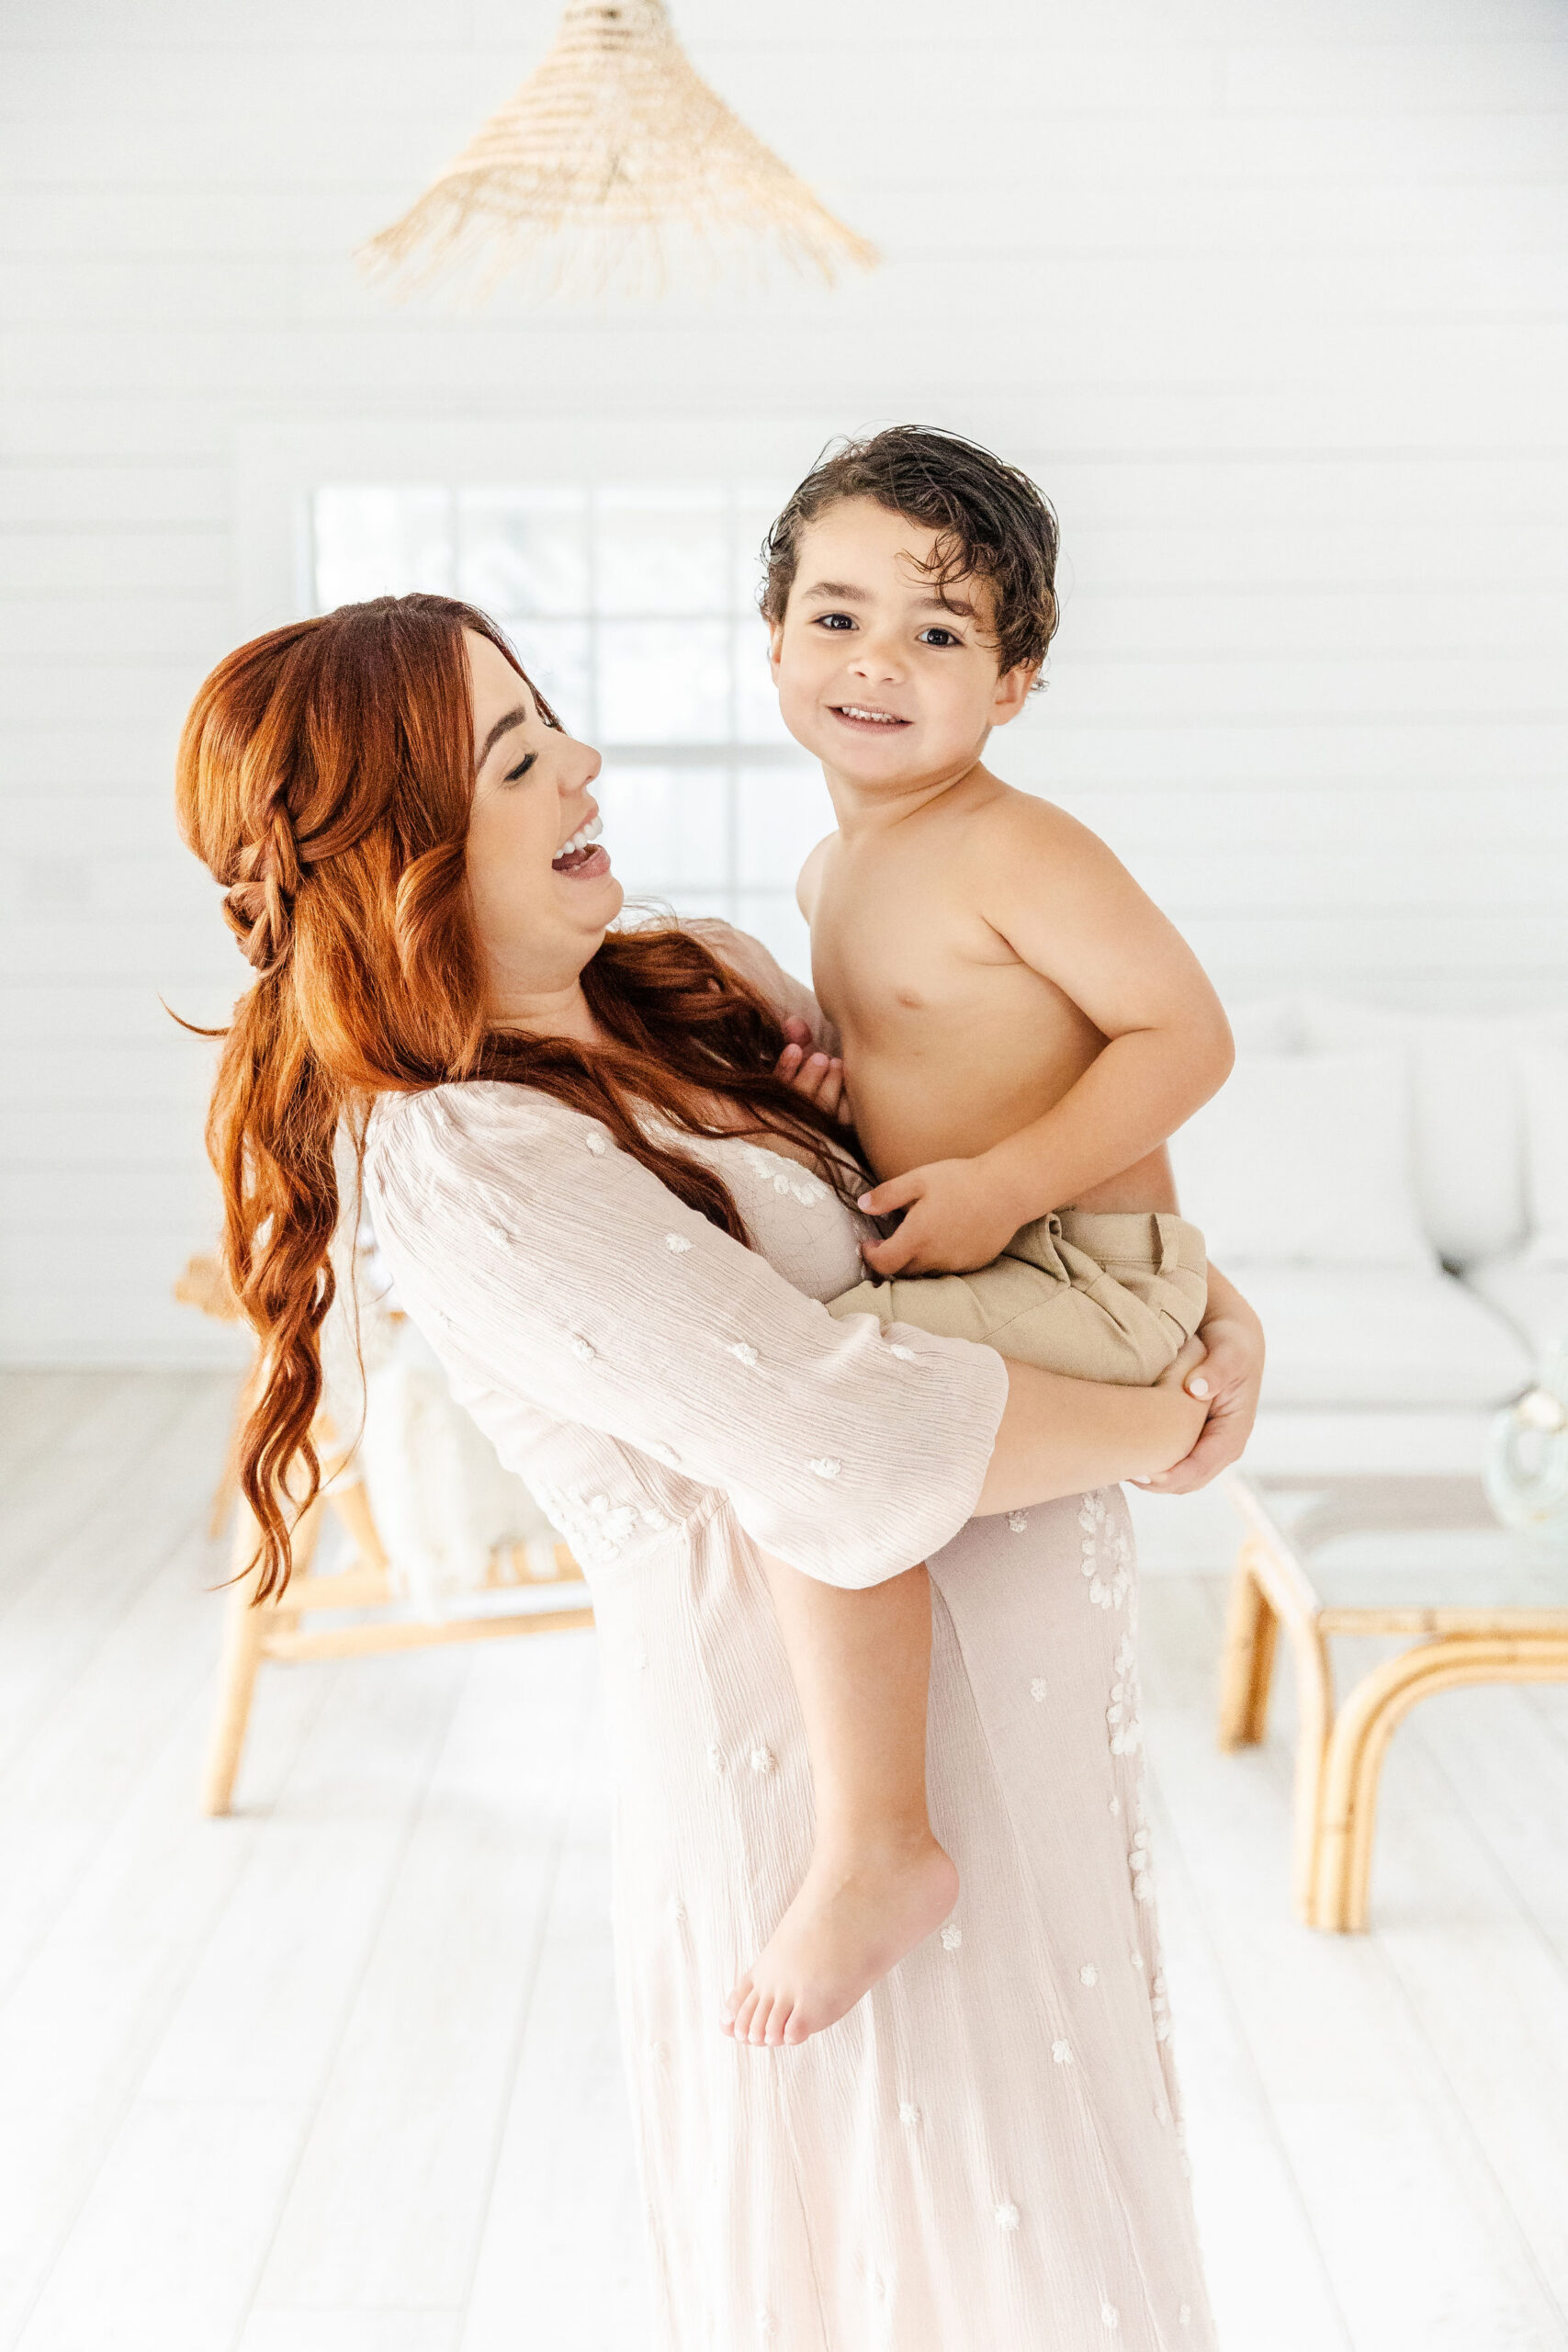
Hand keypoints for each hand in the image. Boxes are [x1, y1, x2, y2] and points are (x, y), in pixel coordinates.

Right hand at [773, 1016, 851, 1124]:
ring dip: (830, 1085)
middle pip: (799, 1104)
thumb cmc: (820, 1070)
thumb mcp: (807, 1054)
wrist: (851, 1089)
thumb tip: (793, 1021)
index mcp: (782, 1096)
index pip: (777, 1089)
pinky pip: (846, 1116)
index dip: (785, 1070)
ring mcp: (820, 1124)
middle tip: (820, 1059)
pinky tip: (850, 1077)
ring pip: (823, 1112)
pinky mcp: (843, 1127)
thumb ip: (799, 1038)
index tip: (794, 1050)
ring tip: (836, 1063)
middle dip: (809, 1079)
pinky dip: (848, 1096)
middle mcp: (798, 1114)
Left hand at [857, 1154, 1023, 1276]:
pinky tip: (944, 1238)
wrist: (1007, 1190)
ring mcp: (956, 1264)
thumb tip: (862, 1205)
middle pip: (903, 1271)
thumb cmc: (962, 1180)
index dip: (870, 1256)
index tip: (868, 1245)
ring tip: (917, 1237)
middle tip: (888, 1242)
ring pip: (926, 1270)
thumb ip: (887, 1195)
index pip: (883, 1263)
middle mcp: (934, 1258)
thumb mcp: (918, 1179)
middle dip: (891, 1259)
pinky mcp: (974, 1264)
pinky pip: (948, 1267)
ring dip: (915, 1260)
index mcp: (916, 1238)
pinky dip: (939, 1258)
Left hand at [1138, 1281, 1263, 1494]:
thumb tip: (1196, 1389)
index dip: (1175, 1474)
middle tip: (1124, 1472)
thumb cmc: (1231, 1343)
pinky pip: (1173, 1464)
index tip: (1146, 1473)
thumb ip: (1216, 1369)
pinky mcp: (1193, 1439)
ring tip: (1121, 1468)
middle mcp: (1222, 1445)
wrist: (1230, 1337)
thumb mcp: (1229, 1350)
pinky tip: (1127, 1455)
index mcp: (1234, 1431)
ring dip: (1153, 1480)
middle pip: (1189, 1481)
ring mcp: (1208, 1445)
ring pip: (1180, 1479)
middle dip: (1159, 1483)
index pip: (1203, 1465)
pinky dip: (1153, 1467)